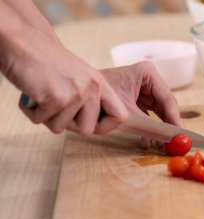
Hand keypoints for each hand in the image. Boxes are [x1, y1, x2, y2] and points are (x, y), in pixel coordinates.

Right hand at [1, 24, 127, 134]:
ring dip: (46, 116)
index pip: (120, 116)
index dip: (106, 127)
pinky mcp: (58, 97)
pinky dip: (31, 111)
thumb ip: (89, 99)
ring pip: (60, 128)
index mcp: (100, 83)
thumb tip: (94, 127)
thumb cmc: (46, 62)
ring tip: (42, 94)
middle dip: (67, 124)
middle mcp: (93, 87)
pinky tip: (31, 92)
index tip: (91, 125)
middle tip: (55, 105)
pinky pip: (41, 120)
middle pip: (87, 130)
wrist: (23, 41)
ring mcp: (77, 92)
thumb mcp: (78, 77)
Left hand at [100, 62, 182, 147]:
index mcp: (147, 73)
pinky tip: (147, 143)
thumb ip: (149, 125)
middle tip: (176, 142)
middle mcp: (148, 80)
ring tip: (163, 145)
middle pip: (165, 106)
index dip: (175, 118)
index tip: (181, 134)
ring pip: (158, 112)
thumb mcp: (126, 112)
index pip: (167, 99)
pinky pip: (148, 116)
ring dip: (159, 129)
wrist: (79, 95)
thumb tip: (167, 138)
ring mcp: (143, 90)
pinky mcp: (137, 100)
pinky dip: (147, 129)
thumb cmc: (100, 96)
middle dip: (168, 125)